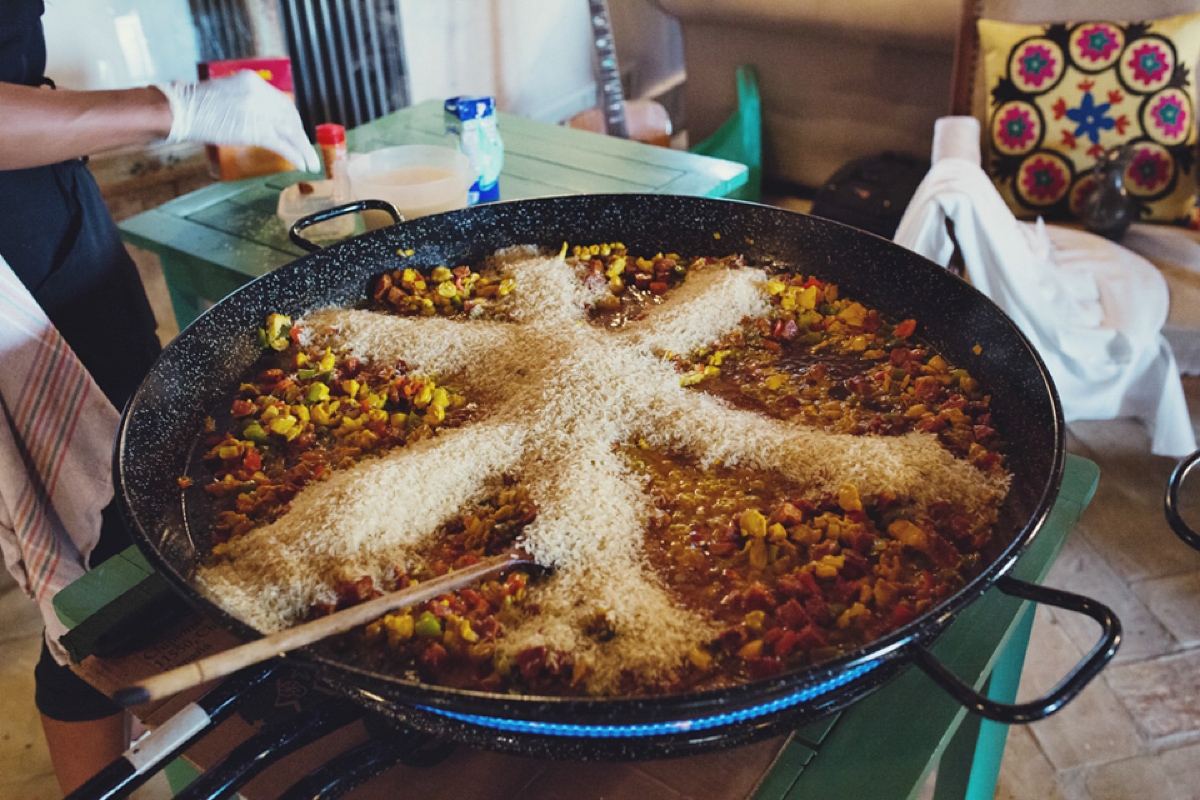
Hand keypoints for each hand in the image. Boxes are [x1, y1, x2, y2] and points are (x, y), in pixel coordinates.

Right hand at [157, 71, 319, 172]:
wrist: (182, 110)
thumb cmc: (198, 105)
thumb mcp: (229, 93)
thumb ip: (249, 101)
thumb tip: (264, 117)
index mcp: (254, 81)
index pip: (282, 102)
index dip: (293, 120)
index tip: (297, 132)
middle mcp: (260, 93)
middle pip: (290, 116)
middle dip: (301, 135)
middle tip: (307, 150)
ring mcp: (259, 111)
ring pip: (290, 131)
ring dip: (303, 149)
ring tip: (310, 162)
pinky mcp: (256, 129)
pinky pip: (282, 144)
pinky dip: (295, 155)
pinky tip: (301, 164)